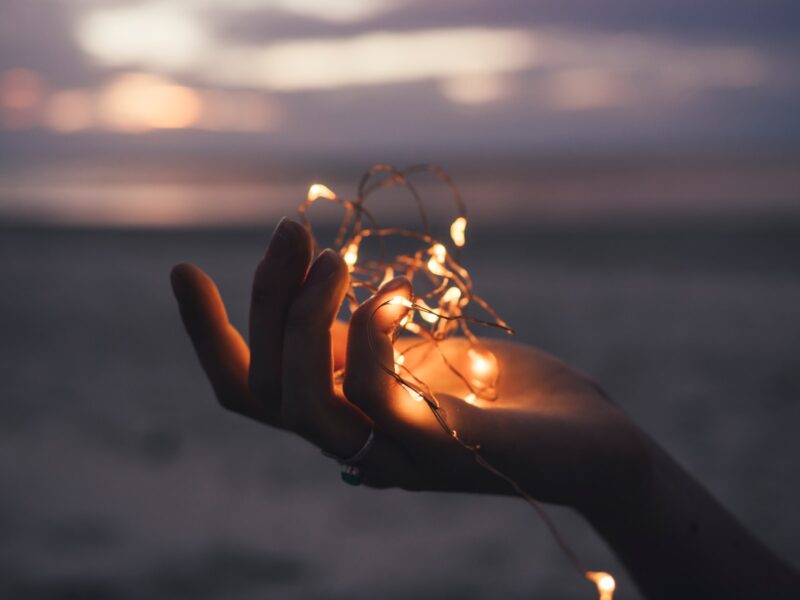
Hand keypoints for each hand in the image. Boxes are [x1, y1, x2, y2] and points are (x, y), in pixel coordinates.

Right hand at [170, 218, 646, 510]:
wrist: (589, 444)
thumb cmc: (507, 392)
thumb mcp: (421, 349)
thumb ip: (365, 336)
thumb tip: (316, 283)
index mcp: (344, 415)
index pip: (249, 388)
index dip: (209, 333)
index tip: (184, 268)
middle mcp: (354, 443)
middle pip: (266, 389)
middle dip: (267, 300)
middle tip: (293, 228)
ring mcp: (394, 453)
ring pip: (304, 402)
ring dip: (304, 318)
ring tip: (332, 256)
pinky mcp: (442, 448)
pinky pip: (375, 400)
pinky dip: (371, 337)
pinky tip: (395, 295)